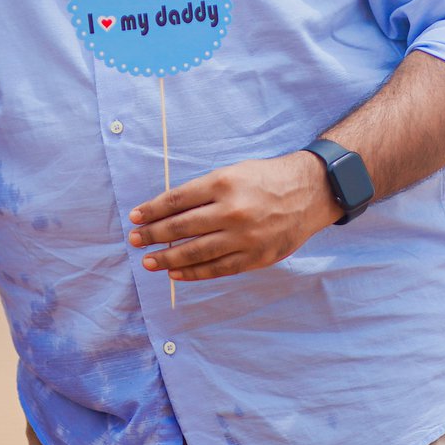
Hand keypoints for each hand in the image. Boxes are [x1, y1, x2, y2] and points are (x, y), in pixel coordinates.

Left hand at [126, 151, 342, 280]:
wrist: (310, 192)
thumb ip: (203, 192)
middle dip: (153, 235)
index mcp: (223, 184)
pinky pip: (218, 268)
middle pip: (182, 227)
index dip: (152, 210)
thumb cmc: (265, 179)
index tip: (135, 217)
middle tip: (134, 240)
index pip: (177, 200)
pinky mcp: (256, 257)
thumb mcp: (233, 173)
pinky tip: (176, 272)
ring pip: (196, 252)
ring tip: (148, 261)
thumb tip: (167, 211)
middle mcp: (232, 210)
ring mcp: (245, 237)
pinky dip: (194, 272)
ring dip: (167, 258)